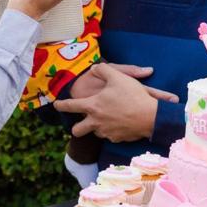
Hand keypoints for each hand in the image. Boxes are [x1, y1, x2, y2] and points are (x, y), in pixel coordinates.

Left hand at [54, 63, 178, 141]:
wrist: (150, 117)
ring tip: (106, 120)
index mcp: (93, 106)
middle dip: (76, 128)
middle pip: (77, 130)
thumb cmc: (132, 95)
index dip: (62, 105)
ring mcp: (106, 132)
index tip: (56, 104)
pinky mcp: (117, 139)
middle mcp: (96, 121)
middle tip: (79, 125)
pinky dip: (113, 131)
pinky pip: (110, 136)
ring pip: (95, 133)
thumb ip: (103, 69)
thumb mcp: (117, 76)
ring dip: (97, 127)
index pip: (71, 106)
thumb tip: (95, 68)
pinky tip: (120, 123)